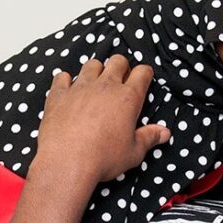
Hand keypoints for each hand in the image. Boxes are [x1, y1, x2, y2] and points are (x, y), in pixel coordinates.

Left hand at [35, 55, 171, 182]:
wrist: (67, 162)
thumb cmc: (102, 158)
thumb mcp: (133, 152)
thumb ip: (149, 138)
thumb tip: (164, 132)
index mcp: (127, 98)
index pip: (142, 73)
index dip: (144, 74)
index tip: (143, 79)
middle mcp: (105, 86)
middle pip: (117, 61)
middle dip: (121, 66)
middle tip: (120, 80)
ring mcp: (80, 88)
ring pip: (91, 65)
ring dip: (96, 70)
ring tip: (96, 84)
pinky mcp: (59, 95)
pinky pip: (62, 77)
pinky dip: (66, 81)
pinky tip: (68, 89)